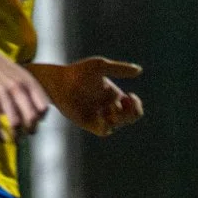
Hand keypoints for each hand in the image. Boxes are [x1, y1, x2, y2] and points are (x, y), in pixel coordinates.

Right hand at [0, 47, 50, 139]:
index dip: (41, 118)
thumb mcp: (21, 74)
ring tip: (15, 139)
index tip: (37, 122)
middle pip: (31, 118)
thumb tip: (38, 110)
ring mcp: (3, 94)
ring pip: (15, 123)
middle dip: (30, 130)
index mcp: (29, 83)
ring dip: (16, 136)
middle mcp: (18, 89)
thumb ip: (30, 90)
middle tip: (27, 134)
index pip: (43, 107)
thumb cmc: (1, 67)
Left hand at [27, 58, 145, 136]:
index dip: (137, 106)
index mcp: (114, 96)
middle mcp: (108, 107)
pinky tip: (102, 115)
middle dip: (131, 113)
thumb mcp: (100, 66)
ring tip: (111, 107)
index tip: (130, 96)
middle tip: (123, 103)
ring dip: (119, 117)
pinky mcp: (88, 123)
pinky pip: (103, 130)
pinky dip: (107, 125)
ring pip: (117, 124)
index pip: (133, 107)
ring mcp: (98, 116)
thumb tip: (139, 70)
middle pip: (129, 118)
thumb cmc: (78, 72)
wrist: (58, 81)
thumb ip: (119, 68)